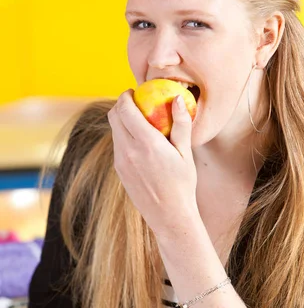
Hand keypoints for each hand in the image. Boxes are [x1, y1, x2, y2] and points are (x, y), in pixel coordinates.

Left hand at [107, 90, 197, 234]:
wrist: (169, 216)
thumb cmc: (182, 184)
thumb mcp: (185, 153)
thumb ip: (181, 124)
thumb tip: (177, 98)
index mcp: (146, 143)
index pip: (126, 109)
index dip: (126, 95)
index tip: (135, 91)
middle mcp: (129, 151)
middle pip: (114, 116)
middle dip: (121, 104)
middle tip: (135, 101)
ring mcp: (121, 162)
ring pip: (113, 131)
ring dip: (122, 120)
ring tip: (140, 121)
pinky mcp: (119, 171)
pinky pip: (117, 145)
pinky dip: (124, 136)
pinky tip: (140, 141)